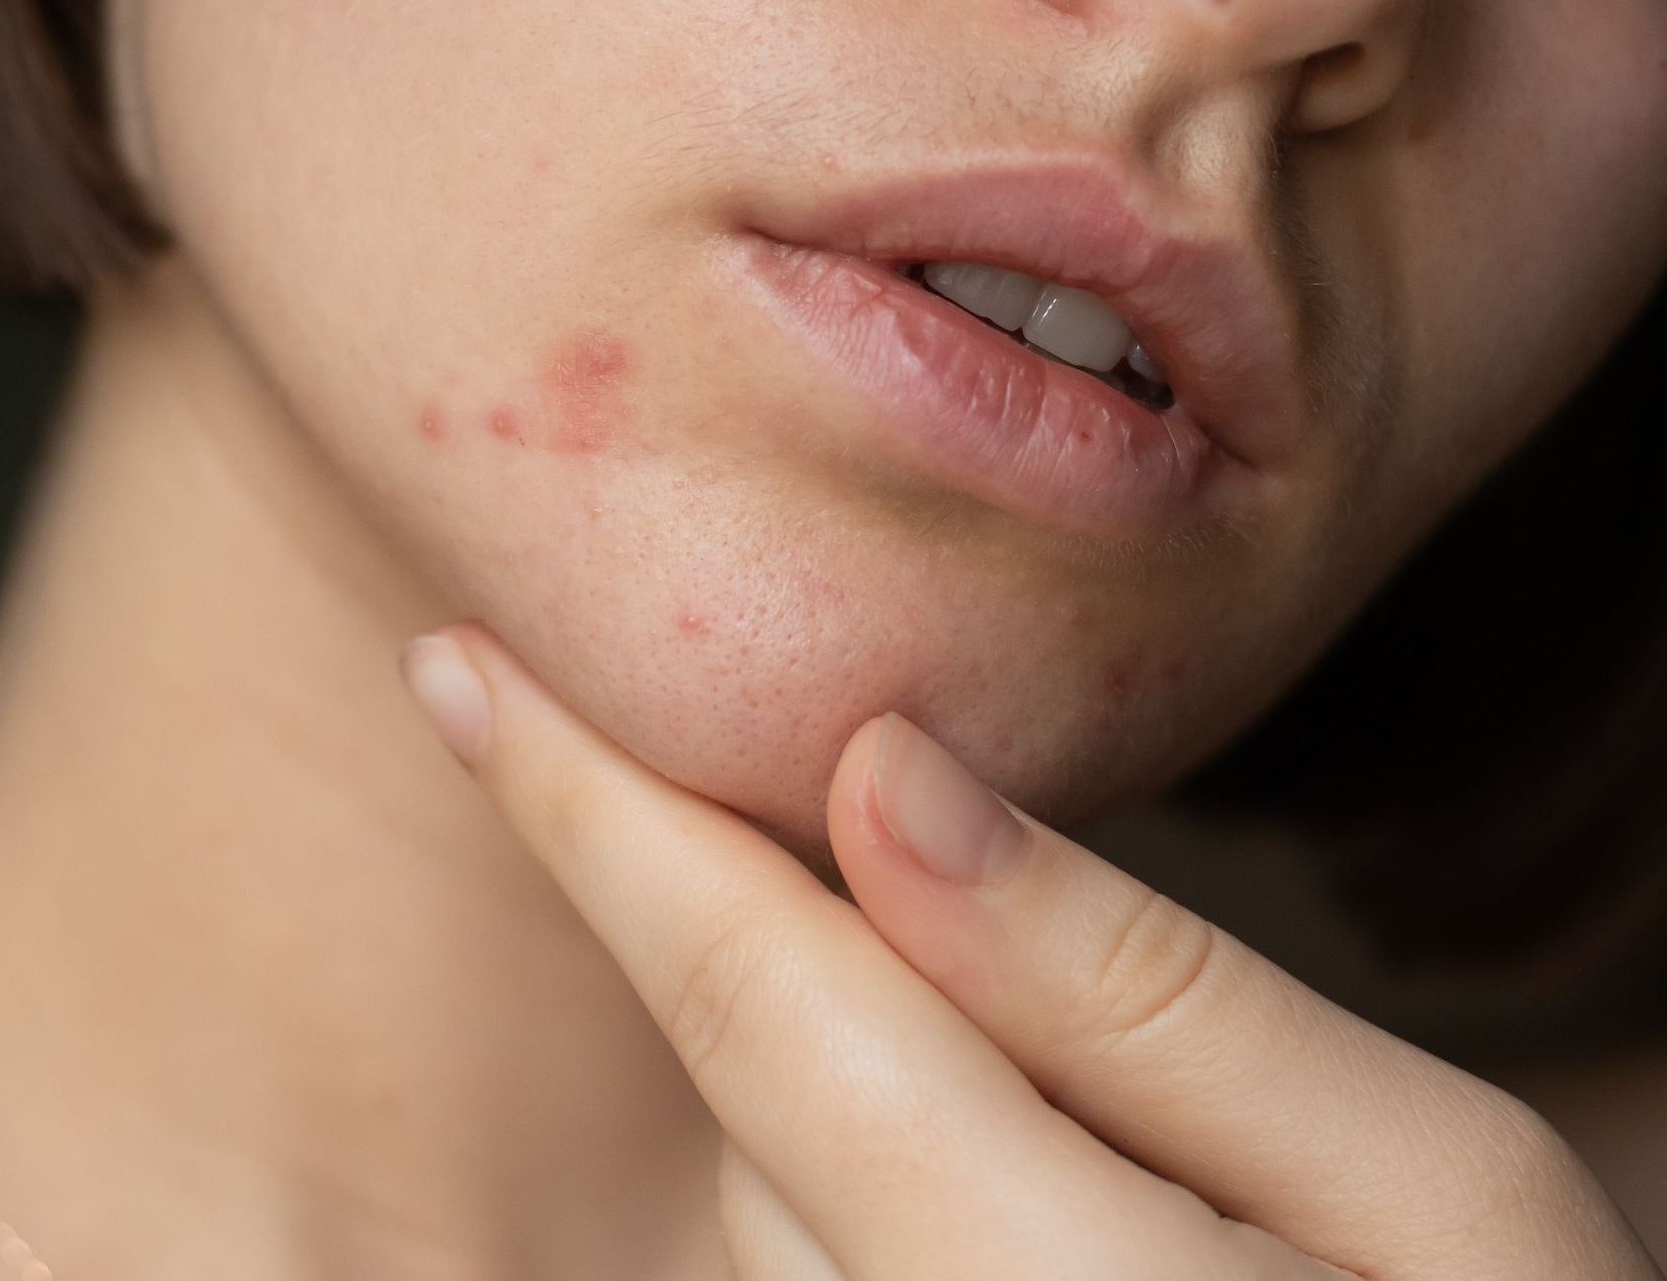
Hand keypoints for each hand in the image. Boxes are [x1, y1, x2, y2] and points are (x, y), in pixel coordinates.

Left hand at [399, 622, 1660, 1279]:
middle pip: (764, 1083)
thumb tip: (880, 772)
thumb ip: (1136, 988)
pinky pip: (823, 1267)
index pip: (747, 996)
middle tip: (1012, 914)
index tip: (455, 663)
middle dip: (819, 931)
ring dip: (880, 1083)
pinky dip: (883, 1174)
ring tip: (1138, 1140)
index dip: (587, 809)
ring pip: (782, 1180)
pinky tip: (1081, 1200)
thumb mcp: (1428, 1191)